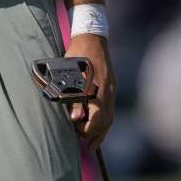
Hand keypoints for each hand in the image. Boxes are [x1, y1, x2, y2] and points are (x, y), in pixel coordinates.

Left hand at [65, 34, 114, 150]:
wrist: (91, 36)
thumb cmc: (78, 54)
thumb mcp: (70, 75)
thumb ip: (74, 98)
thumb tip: (76, 118)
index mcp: (99, 90)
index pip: (97, 120)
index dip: (87, 129)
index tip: (76, 129)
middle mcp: (108, 92)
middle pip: (106, 121)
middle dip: (96, 134)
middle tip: (85, 143)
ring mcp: (111, 89)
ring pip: (110, 116)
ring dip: (101, 130)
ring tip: (93, 142)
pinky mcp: (110, 86)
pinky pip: (109, 108)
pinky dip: (104, 120)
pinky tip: (97, 123)